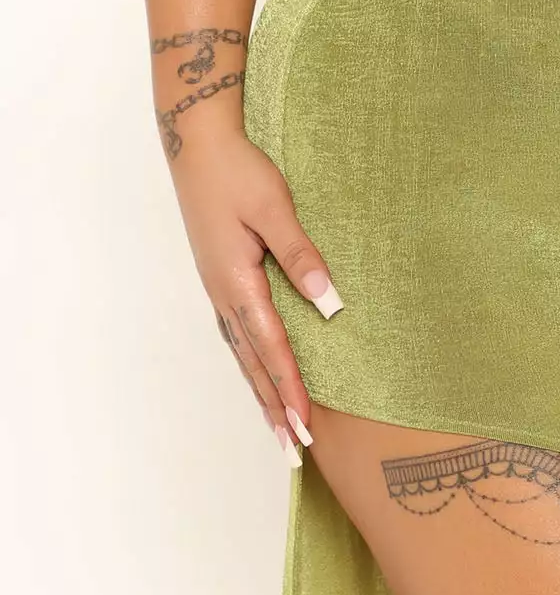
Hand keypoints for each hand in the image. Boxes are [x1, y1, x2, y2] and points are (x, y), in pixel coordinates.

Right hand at [172, 132, 340, 458]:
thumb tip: (326, 299)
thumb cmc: (238, 171)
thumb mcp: (274, 207)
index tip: (306, 424)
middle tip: (293, 449)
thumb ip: (300, 254)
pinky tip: (259, 372)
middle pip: (252, 362)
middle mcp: (223, 293)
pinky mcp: (220, 276)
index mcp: (237, 282)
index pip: (270, 346)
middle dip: (273, 406)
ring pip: (242, 352)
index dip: (290, 387)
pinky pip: (237, 332)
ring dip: (260, 390)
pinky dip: (250, 361)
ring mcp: (218, 287)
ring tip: (278, 427)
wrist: (197, 145)